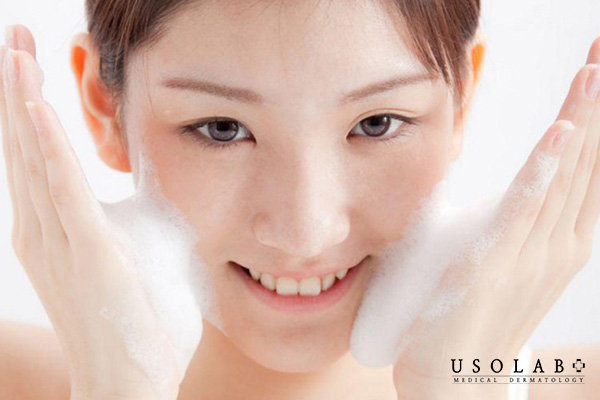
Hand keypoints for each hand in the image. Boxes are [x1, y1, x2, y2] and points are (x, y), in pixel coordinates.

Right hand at [1, 25, 202, 399]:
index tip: (26, 59)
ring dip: (23, 100)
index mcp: (56, 227)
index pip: (37, 154)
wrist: (128, 380)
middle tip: (13, 35)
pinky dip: (46, 145)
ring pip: (35, 157)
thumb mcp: (131, 253)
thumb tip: (146, 190)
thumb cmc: (135, 320)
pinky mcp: (88, 250)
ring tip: (14, 50)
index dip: (26, 105)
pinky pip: (62, 189)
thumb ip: (130, 217)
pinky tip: (32, 105)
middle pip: (25, 145)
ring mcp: (60, 240)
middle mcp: (45, 229)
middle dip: (17, 87)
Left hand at [352, 36, 599, 399]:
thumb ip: (515, 224)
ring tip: (594, 70)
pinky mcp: (494, 266)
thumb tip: (519, 185)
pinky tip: (560, 135)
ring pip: (564, 176)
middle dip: (597, 103)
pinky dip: (544, 172)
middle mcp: (558, 244)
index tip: (599, 68)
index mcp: (560, 241)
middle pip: (586, 161)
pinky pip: (523, 212)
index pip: (586, 166)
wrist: (455, 381)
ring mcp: (531, 256)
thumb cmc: (474, 319)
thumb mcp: (505, 261)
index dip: (595, 115)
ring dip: (580, 120)